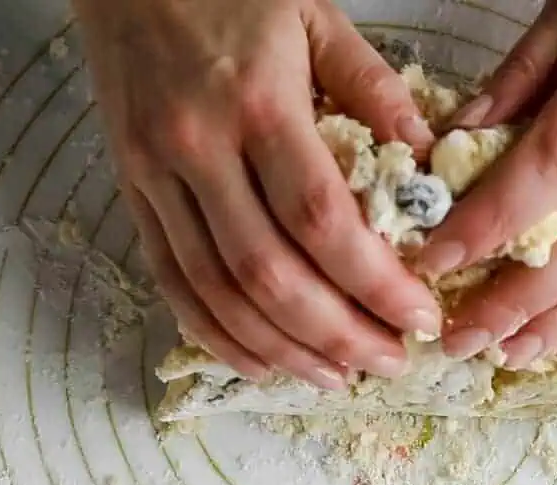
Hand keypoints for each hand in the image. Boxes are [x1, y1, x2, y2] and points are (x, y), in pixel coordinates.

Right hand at [74, 0, 441, 388]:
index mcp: (257, 103)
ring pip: (216, 291)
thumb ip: (372, 87)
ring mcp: (155, 175)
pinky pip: (170, 279)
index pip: (321, 219)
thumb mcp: (314, 15)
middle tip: (388, 362)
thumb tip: (426, 159)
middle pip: (268, 273)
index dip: (373, 282)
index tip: (419, 318)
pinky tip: (260, 363)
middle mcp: (199, 148)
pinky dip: (215, 332)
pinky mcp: (130, 189)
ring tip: (335, 377)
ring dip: (280, 348)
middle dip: (335, 333)